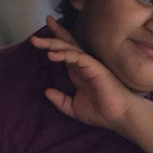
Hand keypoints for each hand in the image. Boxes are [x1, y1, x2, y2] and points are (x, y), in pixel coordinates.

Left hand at [33, 17, 138, 132]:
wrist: (118, 117)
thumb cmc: (101, 112)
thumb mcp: (73, 108)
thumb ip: (60, 100)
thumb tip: (46, 91)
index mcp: (78, 72)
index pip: (65, 52)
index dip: (54, 41)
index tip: (39, 35)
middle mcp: (83, 65)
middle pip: (65, 45)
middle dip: (50, 39)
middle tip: (33, 37)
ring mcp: (90, 65)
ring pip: (70, 48)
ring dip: (53, 43)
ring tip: (37, 42)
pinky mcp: (95, 67)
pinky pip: (78, 57)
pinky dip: (65, 54)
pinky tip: (52, 55)